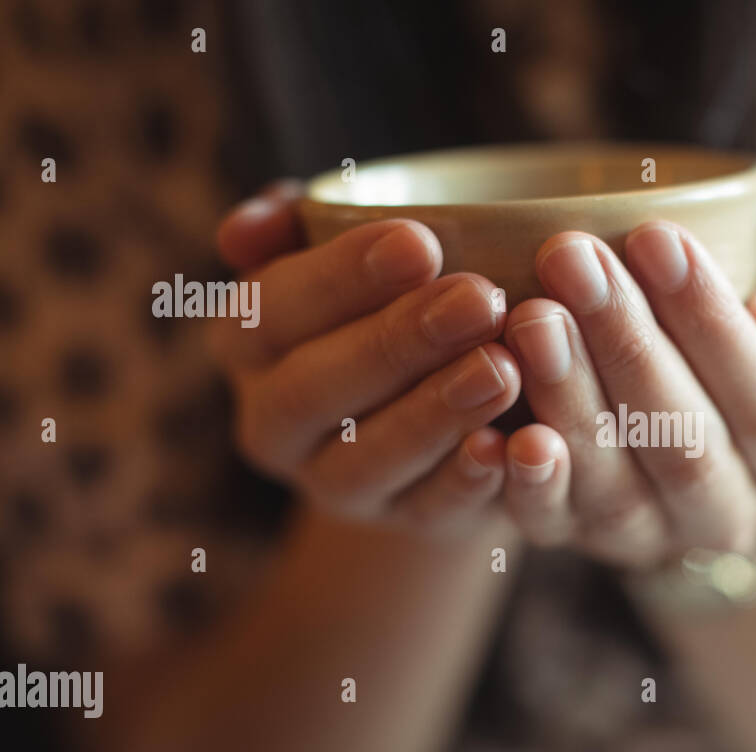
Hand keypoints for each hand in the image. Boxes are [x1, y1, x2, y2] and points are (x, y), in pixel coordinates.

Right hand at [210, 184, 519, 540]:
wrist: (438, 402)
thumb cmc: (393, 294)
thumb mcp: (350, 248)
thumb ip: (299, 222)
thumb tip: (245, 232)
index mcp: (247, 342)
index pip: (269, 310)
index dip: (340, 277)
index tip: (420, 240)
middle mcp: (274, 423)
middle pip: (315, 390)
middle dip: (398, 342)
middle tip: (479, 299)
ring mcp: (334, 484)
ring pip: (368, 457)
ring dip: (435, 412)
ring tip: (503, 367)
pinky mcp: (404, 522)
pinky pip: (428, 510)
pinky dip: (466, 481)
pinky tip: (507, 446)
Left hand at [498, 221, 755, 567]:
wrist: (707, 441)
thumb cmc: (755, 347)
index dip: (711, 322)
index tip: (656, 236)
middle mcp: (732, 515)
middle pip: (681, 443)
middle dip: (623, 344)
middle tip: (571, 256)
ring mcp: (654, 536)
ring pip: (612, 486)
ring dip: (567, 400)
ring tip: (529, 318)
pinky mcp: (580, 540)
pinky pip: (551, 525)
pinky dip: (524, 482)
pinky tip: (493, 432)